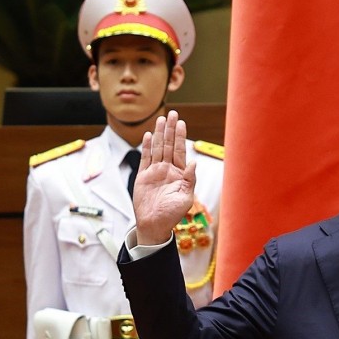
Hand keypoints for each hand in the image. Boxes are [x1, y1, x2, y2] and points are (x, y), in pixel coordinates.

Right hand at [133, 110, 197, 245]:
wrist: (154, 225)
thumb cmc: (172, 214)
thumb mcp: (185, 198)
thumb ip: (190, 180)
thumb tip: (195, 163)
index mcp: (179, 174)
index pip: (180, 151)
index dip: (180, 136)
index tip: (181, 122)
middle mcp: (167, 170)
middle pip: (168, 145)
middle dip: (170, 129)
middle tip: (172, 113)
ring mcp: (155, 172)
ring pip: (157, 148)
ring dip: (159, 134)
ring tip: (161, 119)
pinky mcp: (143, 176)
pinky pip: (144, 158)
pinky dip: (146, 147)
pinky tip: (148, 135)